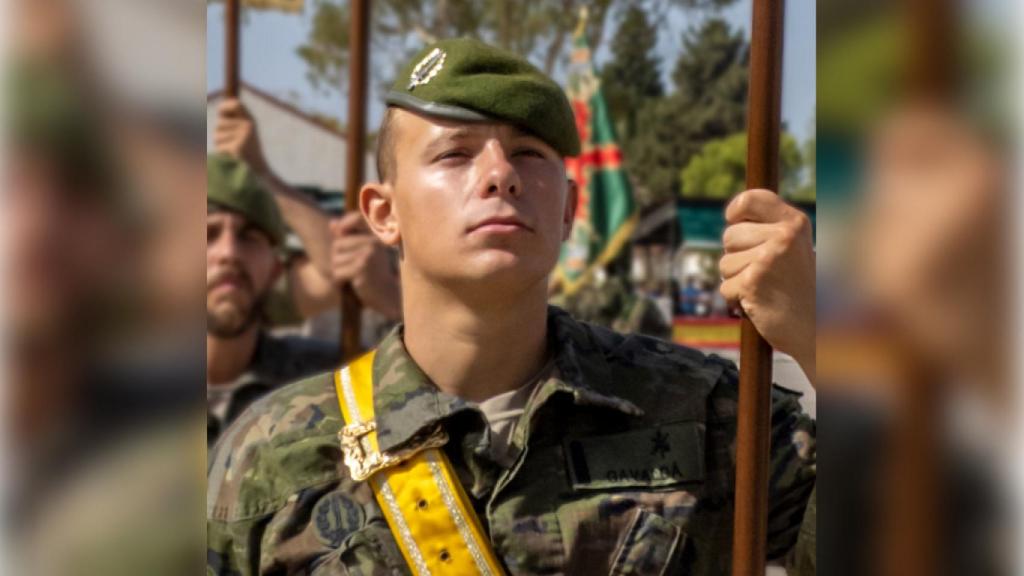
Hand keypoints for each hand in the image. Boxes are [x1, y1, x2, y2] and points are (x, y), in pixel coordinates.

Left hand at [213, 98, 269, 175]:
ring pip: (217, 136)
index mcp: (251, 121)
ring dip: (221, 146)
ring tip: (234, 153)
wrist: (259, 174)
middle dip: (220, 135)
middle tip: (234, 145)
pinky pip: (220, 148)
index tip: (221, 114)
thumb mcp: (242, 134)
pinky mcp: (238, 147)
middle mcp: (249, 126)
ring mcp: (244, 136)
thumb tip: (220, 111)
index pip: (235, 105)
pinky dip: (223, 155)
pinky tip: (234, 159)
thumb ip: (231, 122)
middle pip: (220, 124)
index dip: (225, 107)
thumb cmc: (246, 154)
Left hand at [330, 213, 401, 319]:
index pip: (357, 218)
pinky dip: (340, 280)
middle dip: (338, 257)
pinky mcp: (361, 269)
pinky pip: (338, 272)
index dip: (344, 224)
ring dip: (339, 270)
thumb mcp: (363, 250)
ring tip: (352, 274)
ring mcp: (368, 255)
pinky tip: (351, 282)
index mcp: (375, 235)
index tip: (341, 235)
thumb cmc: (373, 271)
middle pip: (338, 244)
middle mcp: (373, 242)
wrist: (386, 293)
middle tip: (351, 266)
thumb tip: (332, 224)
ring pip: (336, 259)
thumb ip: (347, 236)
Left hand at [719, 189, 814, 377]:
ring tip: (764, 289)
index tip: (733, 219)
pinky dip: (736, 301)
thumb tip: (732, 219)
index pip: (751, 199)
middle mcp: (783, 236)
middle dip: (736, 255)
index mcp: (795, 223)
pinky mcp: (751, 282)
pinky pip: (725, 287)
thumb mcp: (794, 250)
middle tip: (762, 273)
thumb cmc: (803, 291)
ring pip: (724, 263)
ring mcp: (767, 259)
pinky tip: (759, 304)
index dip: (736, 211)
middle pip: (730, 235)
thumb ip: (769, 231)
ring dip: (736, 280)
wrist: (819, 330)